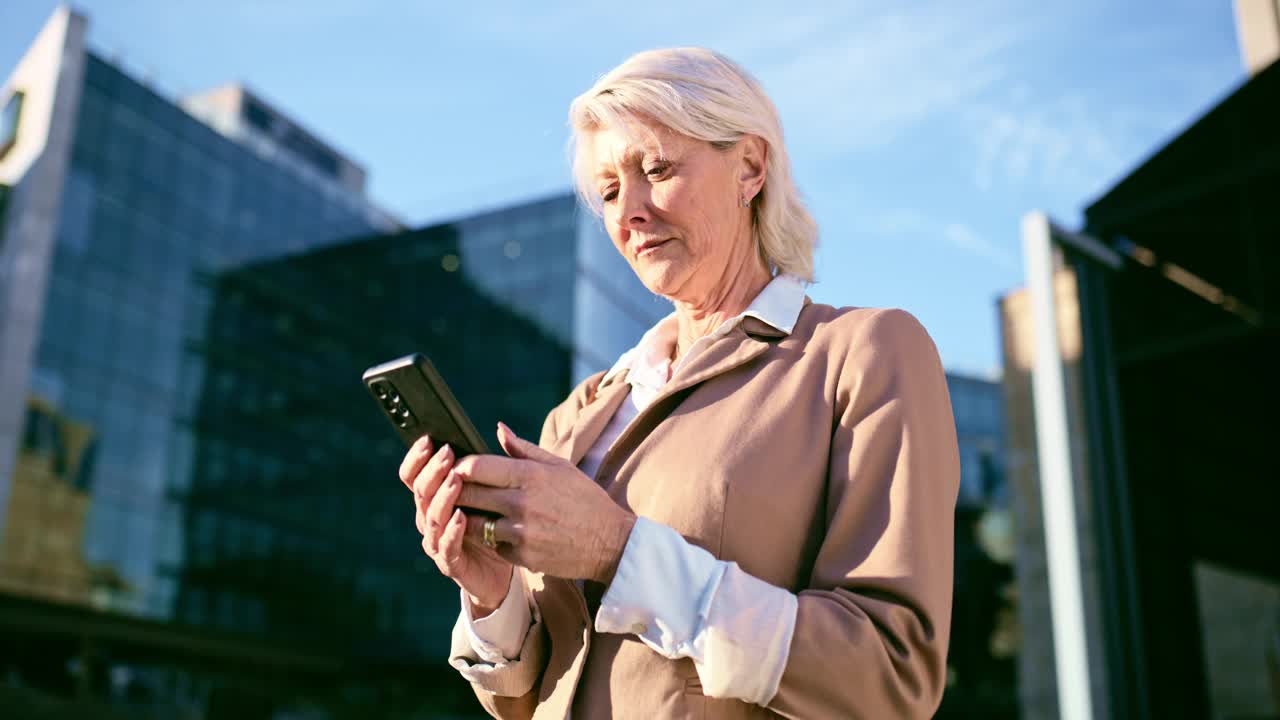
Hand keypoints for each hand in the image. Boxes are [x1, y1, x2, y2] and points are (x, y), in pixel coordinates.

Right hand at [399, 436, 512, 614]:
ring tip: (455, 480)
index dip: (417, 457)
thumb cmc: (496, 523)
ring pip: (431, 517)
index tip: (429, 439)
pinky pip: (446, 546)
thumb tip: (500, 427)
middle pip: (420, 491)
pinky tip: (461, 517)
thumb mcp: (498, 489)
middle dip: (432, 471)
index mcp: (435, 498)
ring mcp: (438, 541)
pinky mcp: (450, 563)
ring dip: (442, 497)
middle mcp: (430, 518)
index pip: (414, 475)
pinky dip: (452, 531)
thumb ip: (494, 463)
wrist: (503, 570)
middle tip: (446, 454)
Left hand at [453, 422, 636, 583]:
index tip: (456, 468)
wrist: (610, 542)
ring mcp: (521, 531)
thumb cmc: (585, 499)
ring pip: (474, 524)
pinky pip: (492, 545)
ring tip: (470, 511)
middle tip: (450, 490)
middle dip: (455, 491)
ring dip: (468, 518)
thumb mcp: (560, 467)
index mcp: (531, 475)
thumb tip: (498, 429)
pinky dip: (491, 540)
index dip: (460, 466)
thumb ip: (524, 449)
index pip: (477, 466)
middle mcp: (522, 502)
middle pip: (468, 494)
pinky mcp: (522, 555)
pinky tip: (498, 532)